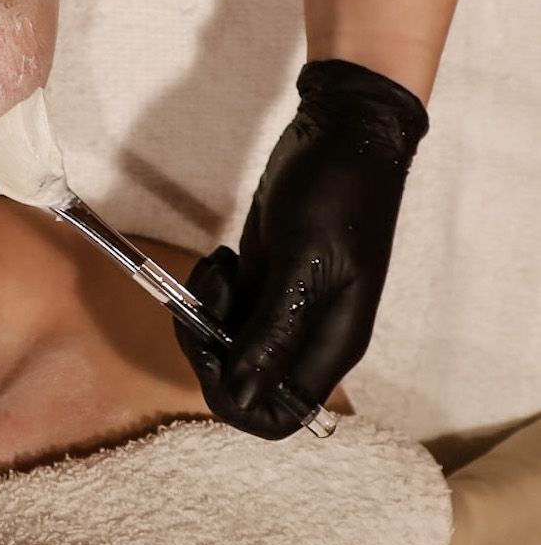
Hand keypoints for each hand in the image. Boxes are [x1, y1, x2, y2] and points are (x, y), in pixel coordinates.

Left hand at [177, 60, 428, 437]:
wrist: (343, 129)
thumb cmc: (337, 191)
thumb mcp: (302, 262)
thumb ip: (272, 333)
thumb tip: (244, 398)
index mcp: (332, 344)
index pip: (278, 416)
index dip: (233, 398)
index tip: (210, 347)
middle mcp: (308, 336)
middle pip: (242, 383)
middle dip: (208, 349)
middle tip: (201, 300)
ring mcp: (283, 309)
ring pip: (226, 345)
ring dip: (204, 313)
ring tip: (218, 266)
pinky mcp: (264, 279)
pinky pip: (223, 310)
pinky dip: (209, 290)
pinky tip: (223, 256)